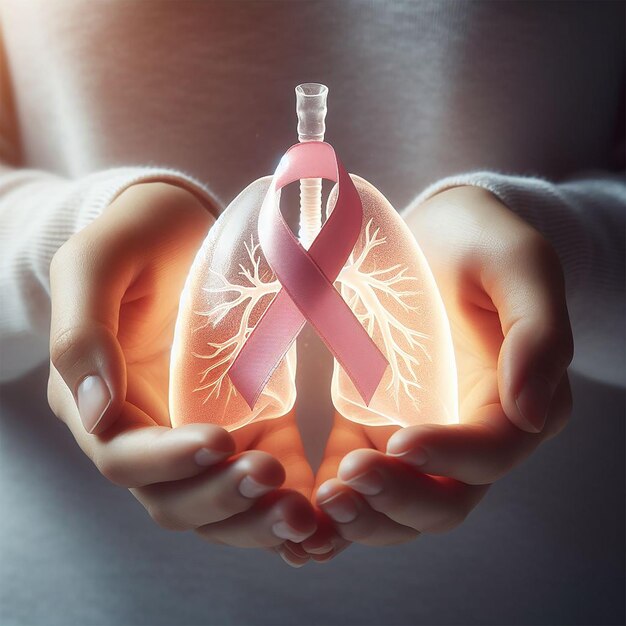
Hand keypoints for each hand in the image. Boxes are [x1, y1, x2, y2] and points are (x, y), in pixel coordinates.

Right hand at [47, 182, 315, 549]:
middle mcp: (145, 432)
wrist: (180, 230)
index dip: (169, 461)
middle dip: (220, 499)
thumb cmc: (135, 240)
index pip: (125, 457)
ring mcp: (196, 434)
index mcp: (99, 403)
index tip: (220, 441)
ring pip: (217, 504)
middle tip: (271, 480)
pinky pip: (256, 475)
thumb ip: (82, 333)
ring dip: (255, 519)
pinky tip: (316, 509)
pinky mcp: (243, 424)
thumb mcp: (96, 265)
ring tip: (302, 514)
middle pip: (173, 498)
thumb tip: (93, 410)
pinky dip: (280, 502)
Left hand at [301, 185, 572, 555]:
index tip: (399, 440)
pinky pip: (360, 475)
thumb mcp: (520, 265)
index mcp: (514, 401)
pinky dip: (337, 501)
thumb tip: (531, 413)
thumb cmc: (480, 241)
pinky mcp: (377, 423)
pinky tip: (302, 505)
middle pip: (444, 497)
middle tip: (344, 487)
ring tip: (318, 504)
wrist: (433, 234)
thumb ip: (538, 333)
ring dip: (364, 515)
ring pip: (400, 503)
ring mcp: (421, 433)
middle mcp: (471, 432)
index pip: (491, 453)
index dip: (449, 456)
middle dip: (397, 502)